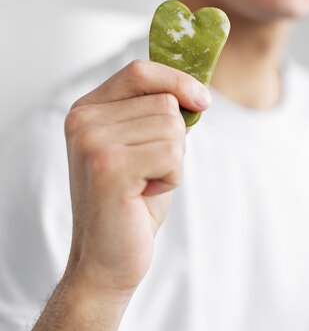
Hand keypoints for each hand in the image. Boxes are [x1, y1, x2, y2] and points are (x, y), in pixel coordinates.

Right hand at [63, 60, 210, 300]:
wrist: (107, 260)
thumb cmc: (130, 203)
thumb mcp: (144, 147)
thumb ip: (159, 114)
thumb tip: (197, 90)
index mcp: (87, 109)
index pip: (139, 70)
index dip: (177, 80)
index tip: (203, 100)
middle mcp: (83, 120)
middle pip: (164, 101)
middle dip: (174, 139)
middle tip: (148, 172)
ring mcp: (93, 142)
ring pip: (173, 127)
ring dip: (173, 161)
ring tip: (145, 184)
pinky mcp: (110, 167)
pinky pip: (173, 154)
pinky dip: (172, 178)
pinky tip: (144, 196)